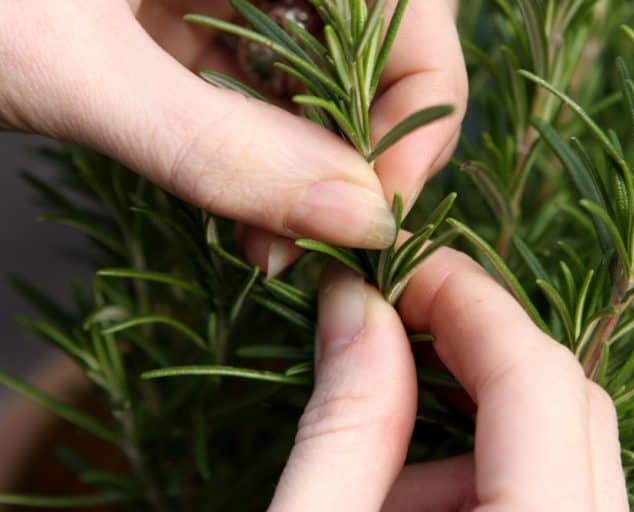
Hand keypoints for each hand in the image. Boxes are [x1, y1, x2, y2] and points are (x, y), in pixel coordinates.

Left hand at [0, 1, 466, 272]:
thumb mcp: (70, 65)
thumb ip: (220, 146)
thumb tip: (362, 219)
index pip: (403, 8)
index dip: (418, 100)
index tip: (388, 199)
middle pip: (368, 49)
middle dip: (358, 151)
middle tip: (330, 237)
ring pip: (308, 85)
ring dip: (304, 175)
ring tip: (275, 248)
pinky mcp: (179, 29)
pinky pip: (252, 101)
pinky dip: (256, 167)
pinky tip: (244, 223)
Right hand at [269, 249, 628, 510]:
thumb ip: (345, 425)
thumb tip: (356, 302)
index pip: (536, 382)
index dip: (467, 301)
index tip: (399, 266)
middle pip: (567, 401)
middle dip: (471, 347)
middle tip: (388, 319)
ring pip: (563, 443)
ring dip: (468, 422)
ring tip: (375, 463)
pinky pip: (552, 484)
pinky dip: (481, 468)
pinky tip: (405, 499)